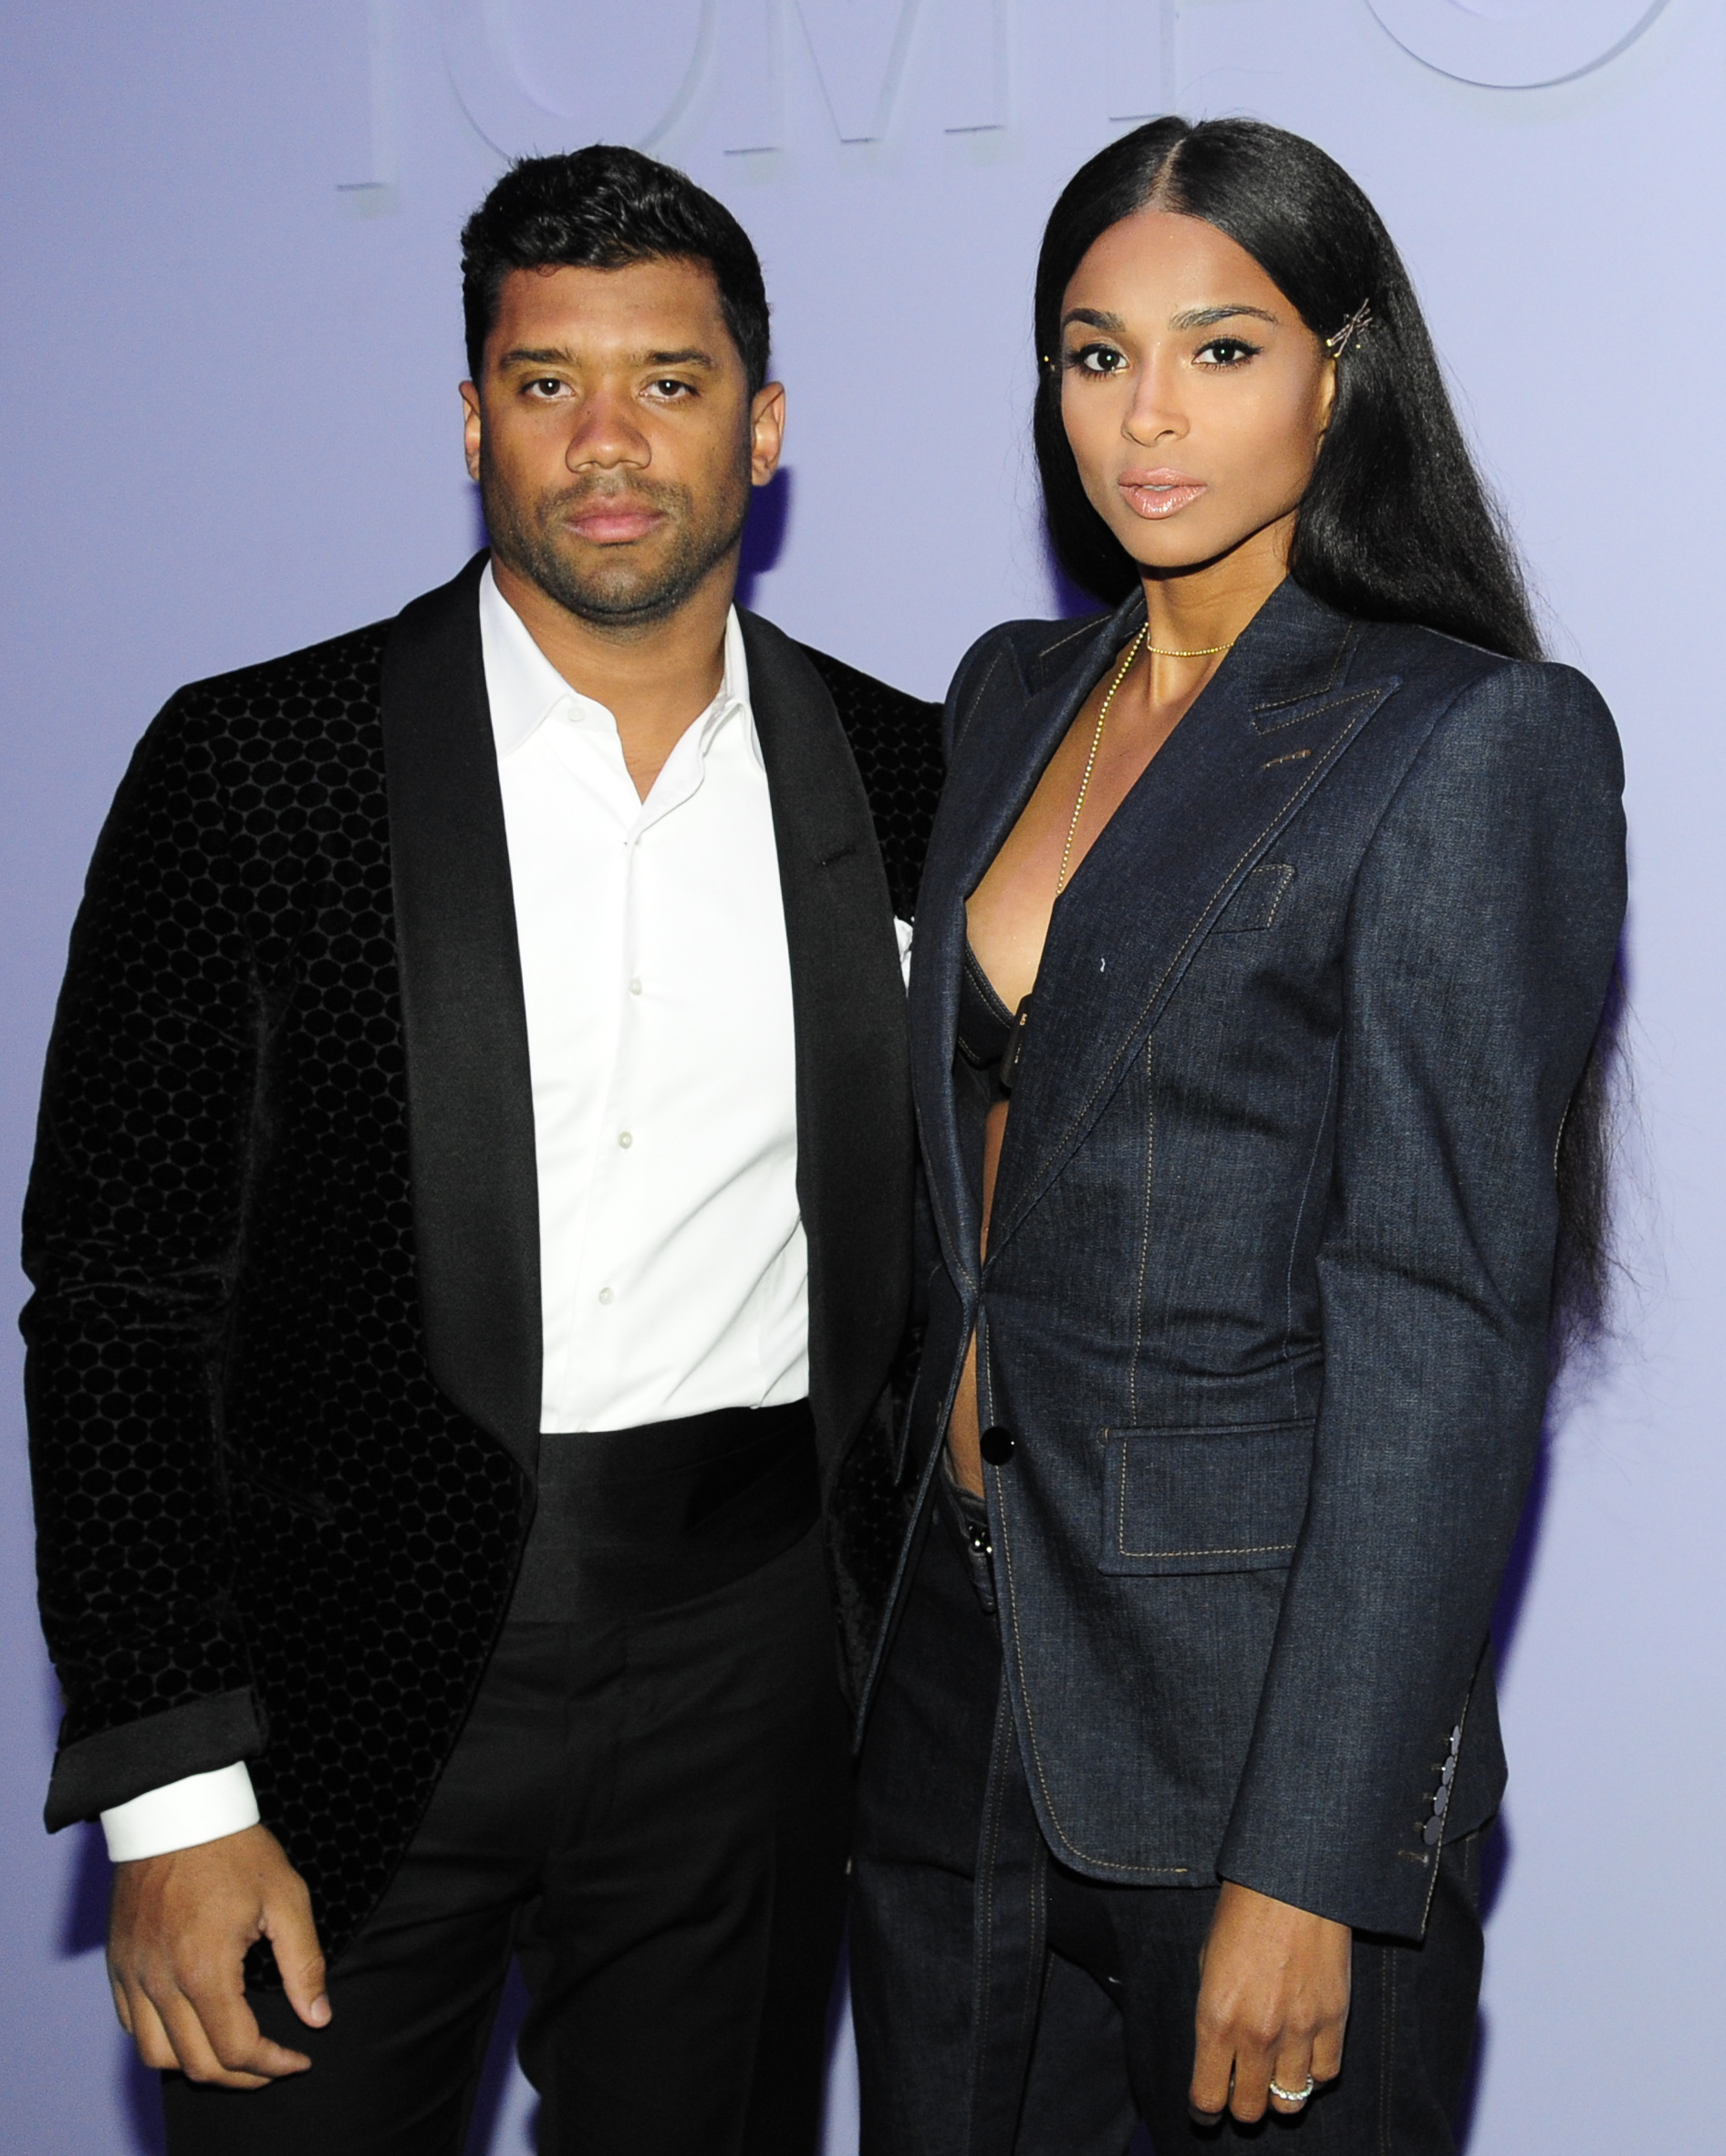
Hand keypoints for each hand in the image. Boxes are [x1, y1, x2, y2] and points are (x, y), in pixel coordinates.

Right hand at [106, 1823, 328, 2087]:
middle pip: (198, 2065)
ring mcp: (133, 1976)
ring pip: (158, 2056)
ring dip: (198, 2066)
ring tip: (234, 2055)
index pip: (237, 2050)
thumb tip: (317, 2018)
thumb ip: (303, 1964)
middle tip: (273, 2065)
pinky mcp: (118, 1965)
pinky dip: (163, 2041)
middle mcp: (161, 1983)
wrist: (176, 1810)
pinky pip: (132, 2027)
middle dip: (242, 2077)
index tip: (299, 2059)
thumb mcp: (286, 1897)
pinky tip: (193, 2027)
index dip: (273, 2065)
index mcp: (204, 1970)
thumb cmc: (234, 1849)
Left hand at [1189, 1880, 1350, 2125]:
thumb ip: (1214, 2012)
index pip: (1208, 2097)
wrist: (1292, 1882)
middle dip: (1240, 2105)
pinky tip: (1303, 2054)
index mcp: (1216, 2018)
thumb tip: (1219, 2050)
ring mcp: (1299, 2031)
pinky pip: (1325, 2075)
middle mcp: (1257, 2034)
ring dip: (1277, 2092)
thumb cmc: (1242, 1912)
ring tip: (1272, 2073)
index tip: (1206, 2106)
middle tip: (1239, 2088)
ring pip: (1289, 2101)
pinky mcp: (1335, 2021)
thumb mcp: (1208, 1960)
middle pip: (1250, 2109)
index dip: (1205, 2109)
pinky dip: (1312, 2073)